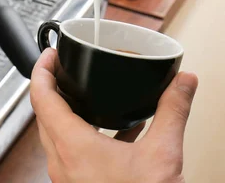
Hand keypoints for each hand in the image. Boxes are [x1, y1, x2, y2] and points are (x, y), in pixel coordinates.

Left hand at [30, 48, 197, 182]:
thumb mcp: (162, 155)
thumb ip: (173, 112)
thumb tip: (183, 82)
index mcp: (72, 147)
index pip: (41, 97)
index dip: (42, 70)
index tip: (49, 54)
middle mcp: (62, 162)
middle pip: (44, 113)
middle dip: (53, 86)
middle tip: (64, 68)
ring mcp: (67, 177)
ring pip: (55, 133)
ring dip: (67, 110)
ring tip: (87, 94)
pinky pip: (71, 151)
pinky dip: (85, 133)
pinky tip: (116, 132)